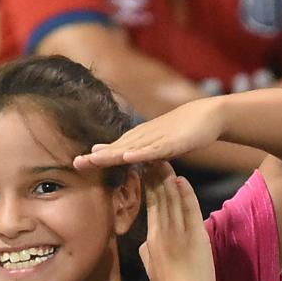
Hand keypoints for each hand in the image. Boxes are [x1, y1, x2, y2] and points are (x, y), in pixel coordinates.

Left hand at [75, 98, 224, 168]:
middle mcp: (143, 139)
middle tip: (75, 163)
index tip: (75, 165)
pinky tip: (127, 157)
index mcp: (139, 141)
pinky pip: (154, 150)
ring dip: (112, 154)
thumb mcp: (157, 145)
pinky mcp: (171, 143)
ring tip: (93, 159)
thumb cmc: (181, 132)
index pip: (113, 151)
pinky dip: (140, 153)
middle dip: (96, 157)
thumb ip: (139, 151)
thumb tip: (121, 157)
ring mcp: (157, 139)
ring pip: (131, 149)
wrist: (206, 116)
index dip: (95, 158)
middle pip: (116, 149)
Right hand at [137, 160, 215, 280]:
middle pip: (158, 197)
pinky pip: (189, 210)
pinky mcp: (195, 238)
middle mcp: (162, 232)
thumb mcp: (151, 266)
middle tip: (152, 153)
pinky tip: (180, 179)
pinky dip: (184, 194)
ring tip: (163, 158)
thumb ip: (147, 249)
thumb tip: (146, 240)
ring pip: (171, 200)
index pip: (150, 204)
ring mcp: (178, 234)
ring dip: (167, 178)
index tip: (145, 166)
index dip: (148, 184)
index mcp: (152, 238)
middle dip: (155, 173)